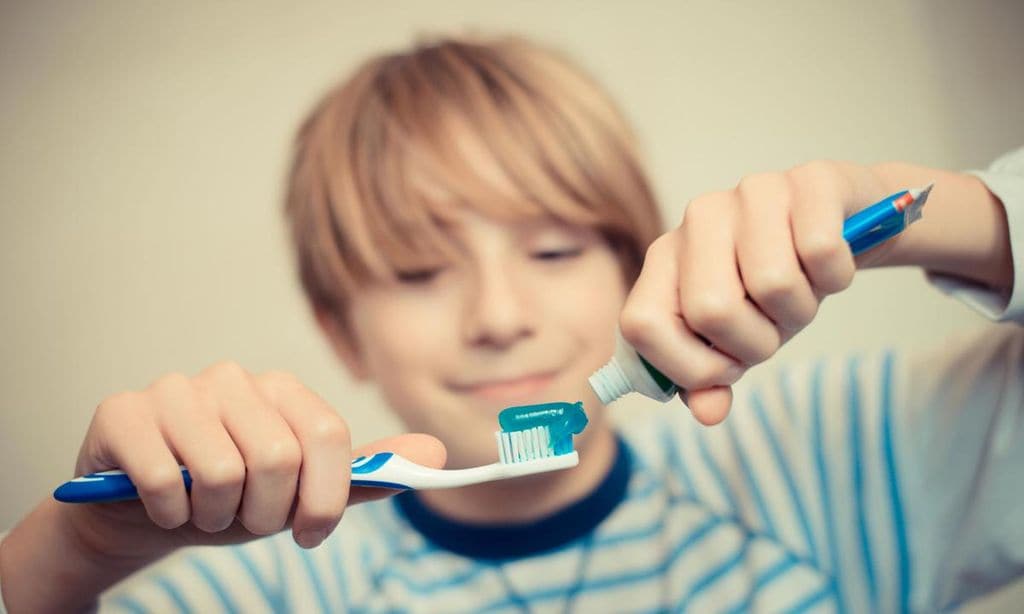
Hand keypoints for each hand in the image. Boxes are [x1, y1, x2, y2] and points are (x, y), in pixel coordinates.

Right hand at [66, 362, 445, 560]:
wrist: (142, 513)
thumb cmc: (231, 499)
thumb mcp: (302, 493)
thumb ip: (365, 475)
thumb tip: (436, 456)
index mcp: (282, 390)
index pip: (329, 438)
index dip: (324, 499)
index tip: (307, 533)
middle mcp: (231, 378)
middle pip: (278, 458)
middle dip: (265, 513)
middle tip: (243, 519)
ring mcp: (175, 389)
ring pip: (222, 472)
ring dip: (214, 517)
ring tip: (203, 511)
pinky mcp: (123, 411)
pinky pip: (162, 479)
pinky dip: (167, 513)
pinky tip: (161, 504)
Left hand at [620, 160, 889, 423]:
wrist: (843, 225)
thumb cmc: (776, 285)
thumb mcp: (738, 336)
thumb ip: (710, 377)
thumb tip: (708, 412)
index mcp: (665, 259)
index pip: (641, 325)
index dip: (685, 366)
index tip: (723, 369)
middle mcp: (697, 219)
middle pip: (711, 310)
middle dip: (754, 343)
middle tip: (773, 329)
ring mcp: (749, 192)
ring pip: (772, 284)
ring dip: (800, 311)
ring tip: (802, 294)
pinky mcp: (808, 179)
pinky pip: (821, 250)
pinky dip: (836, 277)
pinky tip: (829, 266)